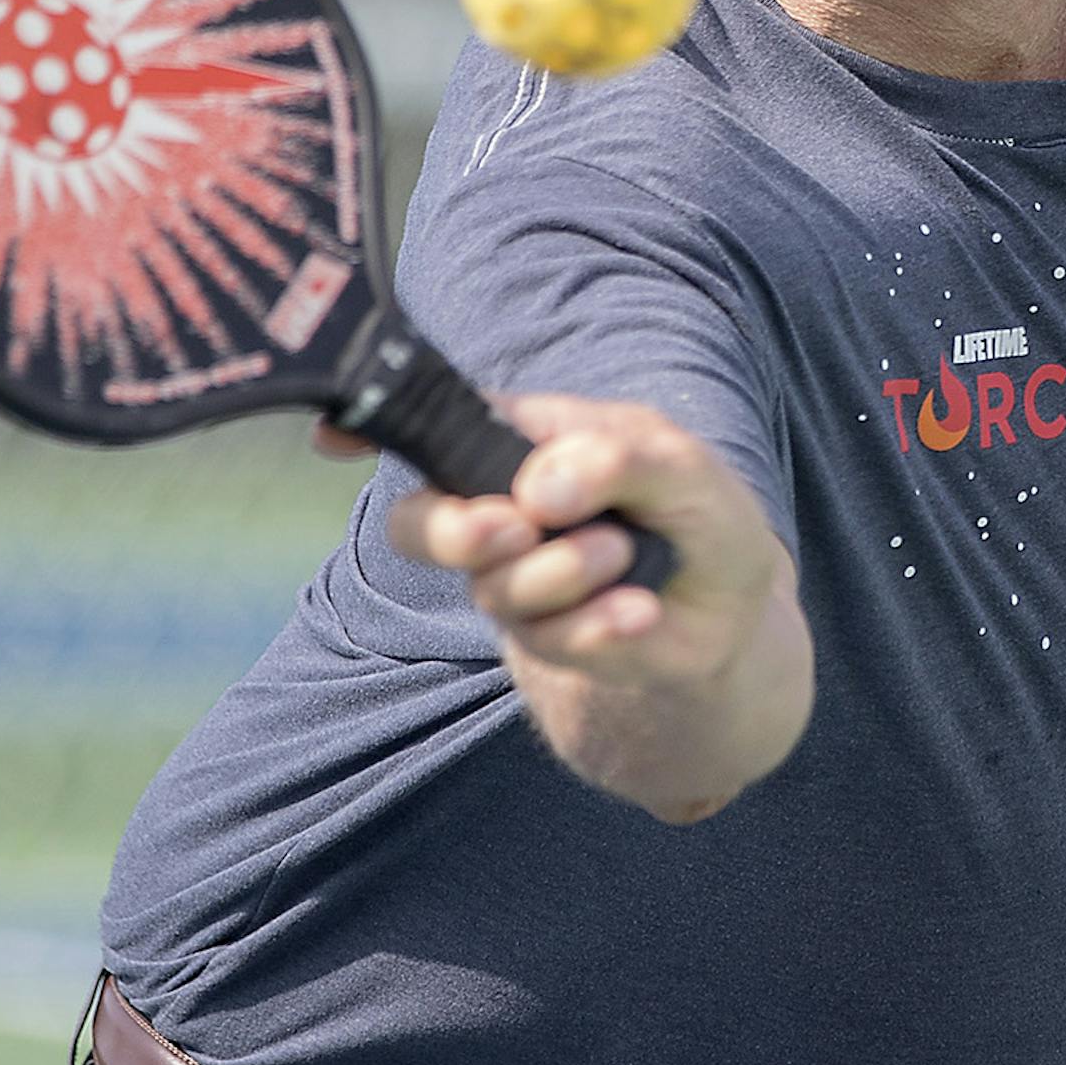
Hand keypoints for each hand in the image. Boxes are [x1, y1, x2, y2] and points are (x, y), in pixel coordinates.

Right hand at [381, 392, 792, 678]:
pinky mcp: (545, 639)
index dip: (369, 427)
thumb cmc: (699, 514)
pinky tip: (639, 612)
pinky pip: (549, 639)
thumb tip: (538, 487)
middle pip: (420, 522)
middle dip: (458, 531)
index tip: (331, 442)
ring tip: (624, 553)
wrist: (734, 611)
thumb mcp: (686, 466)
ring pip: (492, 586)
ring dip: (564, 570)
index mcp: (523, 439)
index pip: (433, 424)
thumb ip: (619, 456)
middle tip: (518, 527)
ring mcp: (514, 579)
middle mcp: (501, 508)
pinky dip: (599, 624)